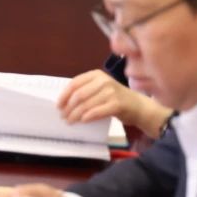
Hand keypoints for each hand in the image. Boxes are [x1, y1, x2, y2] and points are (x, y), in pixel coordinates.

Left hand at [58, 69, 173, 133]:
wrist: (139, 106)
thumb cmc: (115, 99)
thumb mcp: (100, 89)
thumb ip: (86, 91)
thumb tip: (65, 102)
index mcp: (96, 75)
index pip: (74, 83)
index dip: (64, 95)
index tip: (58, 105)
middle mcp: (103, 81)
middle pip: (79, 95)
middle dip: (68, 107)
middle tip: (63, 116)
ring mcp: (111, 92)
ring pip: (87, 104)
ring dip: (76, 114)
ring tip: (70, 121)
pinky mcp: (117, 104)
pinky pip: (98, 111)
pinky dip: (88, 116)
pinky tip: (83, 121)